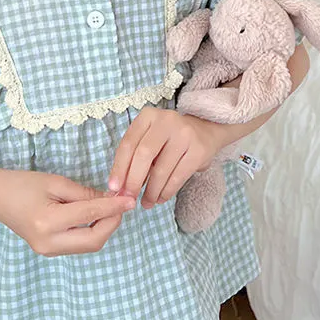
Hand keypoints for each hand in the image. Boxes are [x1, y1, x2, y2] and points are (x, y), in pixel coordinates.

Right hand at [0, 169, 135, 255]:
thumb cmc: (22, 184)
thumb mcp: (56, 182)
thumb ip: (85, 194)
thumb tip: (113, 200)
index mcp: (48, 222)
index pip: (90, 215)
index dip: (114, 207)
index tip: (131, 199)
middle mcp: (48, 242)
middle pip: (94, 240)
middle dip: (113, 222)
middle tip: (122, 204)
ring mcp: (47, 251)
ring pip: (89, 245)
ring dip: (104, 228)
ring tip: (111, 208)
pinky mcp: (49, 252)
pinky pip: (79, 245)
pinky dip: (92, 232)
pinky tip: (96, 216)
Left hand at [108, 108, 228, 208]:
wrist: (206, 130)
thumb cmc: (169, 139)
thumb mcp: (149, 138)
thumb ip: (133, 158)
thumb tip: (118, 188)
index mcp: (148, 116)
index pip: (128, 143)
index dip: (119, 168)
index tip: (113, 188)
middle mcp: (166, 121)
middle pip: (144, 155)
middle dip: (134, 181)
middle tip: (129, 198)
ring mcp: (185, 134)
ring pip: (161, 169)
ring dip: (151, 191)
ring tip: (146, 203)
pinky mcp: (199, 150)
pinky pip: (178, 176)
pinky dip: (166, 191)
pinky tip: (161, 198)